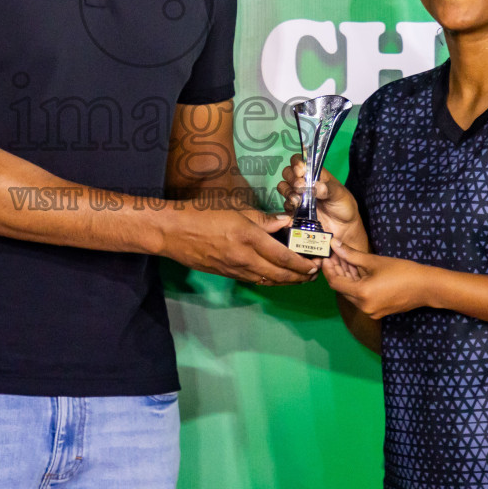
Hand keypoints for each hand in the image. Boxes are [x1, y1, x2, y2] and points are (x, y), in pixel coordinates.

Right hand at [159, 206, 318, 284]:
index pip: (283, 256)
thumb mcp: (234, 206)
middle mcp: (244, 258)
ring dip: (287, 282)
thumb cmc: (202, 212)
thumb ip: (262, 218)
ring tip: (300, 278)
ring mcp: (235, 269)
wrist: (173, 231)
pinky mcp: (226, 274)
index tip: (315, 263)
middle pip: (279, 274)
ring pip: (268, 281)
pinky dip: (270, 280)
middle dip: (300, 276)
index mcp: (248, 237)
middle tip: (314, 274)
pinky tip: (276, 277)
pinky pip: (254, 280)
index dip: (302, 263)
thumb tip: (285, 224)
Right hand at [275, 156, 367, 249]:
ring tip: (298, 199)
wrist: (342, 228)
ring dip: (288, 191)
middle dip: (291, 177)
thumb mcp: (340, 195)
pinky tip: (297, 208)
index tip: (300, 171)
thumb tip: (316, 186)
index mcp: (314, 174)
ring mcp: (298, 196)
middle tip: (300, 186)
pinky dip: (288, 205)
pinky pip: (285, 205)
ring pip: (283, 187)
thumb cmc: (343, 206)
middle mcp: (303, 183)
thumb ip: (328, 189)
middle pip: (287, 172)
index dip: (297, 163)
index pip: (299, 161)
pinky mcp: (294, 210)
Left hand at [322, 240, 429, 319]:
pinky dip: (357, 285)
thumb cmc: (402, 271)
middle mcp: (364, 307)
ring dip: (347, 278)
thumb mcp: (375, 261)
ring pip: (351, 294)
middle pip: (342, 289)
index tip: (327, 256)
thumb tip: (335, 245)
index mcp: (362, 294)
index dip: (328, 269)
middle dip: (337, 271)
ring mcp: (371, 311)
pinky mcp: (378, 311)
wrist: (427, 287)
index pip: (335, 282)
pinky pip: (361, 298)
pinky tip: (358, 272)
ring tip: (346, 260)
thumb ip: (352, 255)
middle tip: (336, 255)